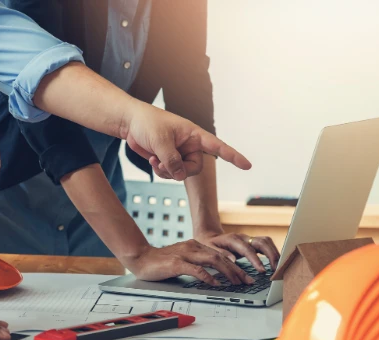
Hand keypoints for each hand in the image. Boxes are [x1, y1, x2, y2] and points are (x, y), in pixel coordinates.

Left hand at [124, 102, 250, 180]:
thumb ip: (172, 160)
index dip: (232, 156)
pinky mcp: (169, 159)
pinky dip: (162, 171)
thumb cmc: (147, 123)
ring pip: (182, 173)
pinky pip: (171, 173)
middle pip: (195, 168)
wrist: (131, 123)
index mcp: (194, 134)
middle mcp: (190, 145)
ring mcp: (180, 153)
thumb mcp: (160, 141)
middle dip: (180, 170)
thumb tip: (180, 176)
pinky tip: (153, 161)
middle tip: (164, 164)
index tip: (247, 165)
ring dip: (168, 172)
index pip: (217, 146)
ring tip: (156, 161)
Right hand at [125, 240, 254, 285]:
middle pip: (220, 257)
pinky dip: (208, 276)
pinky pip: (196, 269)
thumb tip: (214, 275)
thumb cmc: (160, 262)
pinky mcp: (176, 263)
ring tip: (237, 282)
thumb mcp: (182, 260)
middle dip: (237, 270)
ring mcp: (184, 254)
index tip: (245, 276)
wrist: (140, 258)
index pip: (220, 255)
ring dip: (227, 272)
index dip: (235, 265)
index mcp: (194, 246)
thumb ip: (196, 264)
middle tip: (248, 280)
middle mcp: (192, 247)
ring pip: (212, 261)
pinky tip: (216, 283)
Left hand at [196, 231, 280, 271]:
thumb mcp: (210, 249)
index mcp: (233, 239)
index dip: (256, 260)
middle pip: (262, 242)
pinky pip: (266, 245)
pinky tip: (275, 263)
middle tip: (275, 269)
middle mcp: (243, 237)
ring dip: (274, 253)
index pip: (248, 249)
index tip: (262, 270)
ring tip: (278, 267)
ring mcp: (249, 239)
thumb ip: (221, 254)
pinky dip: (272, 253)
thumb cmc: (209, 244)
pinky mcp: (252, 242)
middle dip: (271, 255)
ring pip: (266, 242)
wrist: (209, 236)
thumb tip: (233, 261)